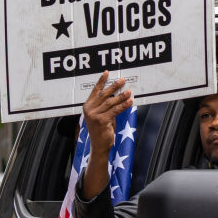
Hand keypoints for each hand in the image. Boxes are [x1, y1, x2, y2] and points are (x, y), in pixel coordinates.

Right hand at [81, 71, 132, 197]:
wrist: (98, 145)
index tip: (107, 72)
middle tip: (123, 79)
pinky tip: (130, 101)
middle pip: (104, 94)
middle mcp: (89, 109)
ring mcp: (94, 115)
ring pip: (111, 102)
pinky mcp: (101, 121)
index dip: (101, 81)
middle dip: (114, 86)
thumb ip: (104, 105)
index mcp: (87, 106)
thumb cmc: (101, 129)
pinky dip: (123, 105)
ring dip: (121, 96)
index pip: (95, 90)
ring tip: (129, 91)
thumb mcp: (100, 115)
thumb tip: (116, 93)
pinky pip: (115, 110)